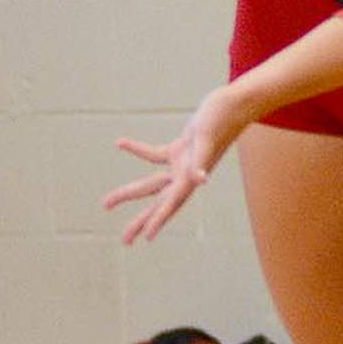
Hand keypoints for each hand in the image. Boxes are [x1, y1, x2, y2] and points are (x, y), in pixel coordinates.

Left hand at [103, 86, 244, 244]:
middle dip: (140, 220)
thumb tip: (201, 180)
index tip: (146, 237)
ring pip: (152, 183)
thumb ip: (203, 160)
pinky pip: (155, 155)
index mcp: (191, 176)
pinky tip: (120, 143)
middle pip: (158, 202)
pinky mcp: (181, 148)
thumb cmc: (222, 118)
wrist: (236, 103)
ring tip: (107, 203)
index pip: (172, 203)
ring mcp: (183, 163)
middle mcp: (186, 175)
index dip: (158, 220)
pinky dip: (137, 150)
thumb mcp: (207, 138)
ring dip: (130, 192)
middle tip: (125, 240)